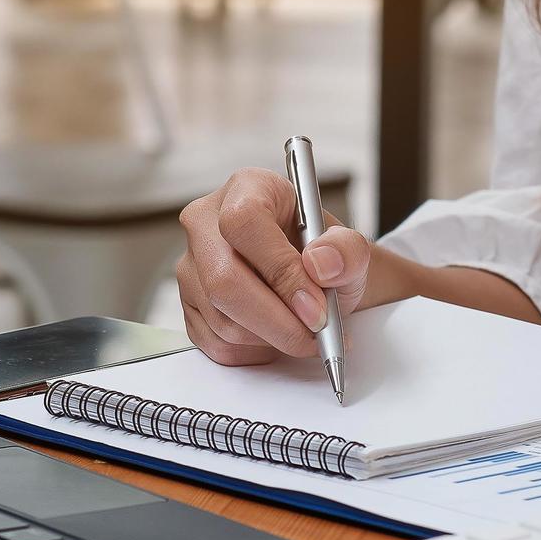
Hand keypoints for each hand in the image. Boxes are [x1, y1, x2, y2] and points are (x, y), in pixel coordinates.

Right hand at [176, 168, 372, 364]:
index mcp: (246, 188)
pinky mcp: (189, 306)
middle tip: (316, 334)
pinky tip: (278, 335)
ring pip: (223, 320)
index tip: (316, 306)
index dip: (280, 271)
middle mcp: (206, 223)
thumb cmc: (326, 259)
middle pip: (224, 280)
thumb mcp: (351, 249)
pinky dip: (256, 351)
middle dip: (278, 321)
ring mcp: (191, 266)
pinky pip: (217, 343)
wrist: (315, 282)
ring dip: (273, 339)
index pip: (244, 223)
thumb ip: (347, 251)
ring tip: (304, 331)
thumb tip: (321, 264)